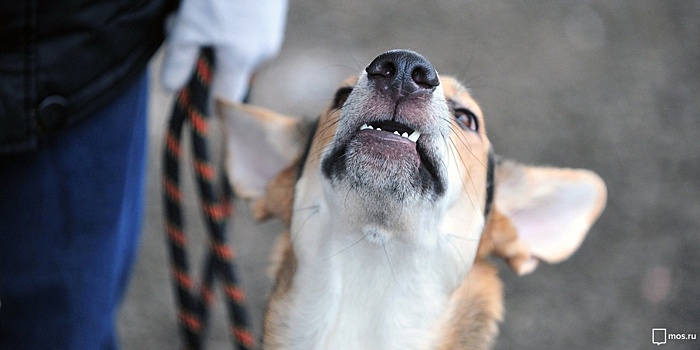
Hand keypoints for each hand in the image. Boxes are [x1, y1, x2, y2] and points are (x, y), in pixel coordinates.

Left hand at [161, 0, 286, 102]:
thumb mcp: (189, 25)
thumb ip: (179, 59)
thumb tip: (171, 89)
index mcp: (242, 60)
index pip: (226, 97)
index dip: (207, 100)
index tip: (190, 93)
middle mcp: (263, 53)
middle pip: (228, 69)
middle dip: (202, 55)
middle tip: (179, 27)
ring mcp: (272, 34)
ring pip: (236, 48)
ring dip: (213, 36)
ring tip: (197, 8)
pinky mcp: (274, 17)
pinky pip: (247, 32)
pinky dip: (228, 23)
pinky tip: (218, 1)